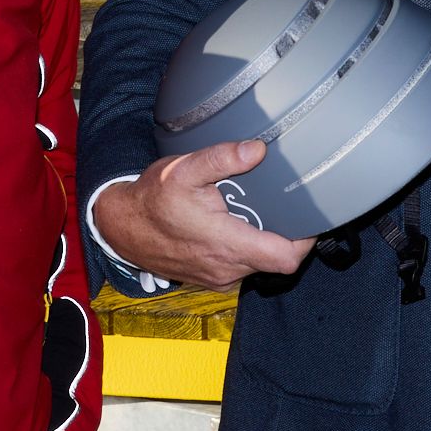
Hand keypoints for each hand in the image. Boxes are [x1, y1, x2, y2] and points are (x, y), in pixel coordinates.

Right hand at [90, 138, 312, 290]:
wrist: (122, 227)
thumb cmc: (152, 199)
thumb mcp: (183, 169)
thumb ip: (222, 158)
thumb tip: (257, 150)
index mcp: (226, 245)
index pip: (286, 258)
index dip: (305, 241)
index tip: (309, 217)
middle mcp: (227, 269)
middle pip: (277, 260)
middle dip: (283, 234)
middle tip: (280, 204)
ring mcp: (219, 279)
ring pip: (259, 264)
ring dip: (262, 241)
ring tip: (254, 211)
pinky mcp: (211, 280)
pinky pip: (241, 268)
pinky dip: (245, 249)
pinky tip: (235, 225)